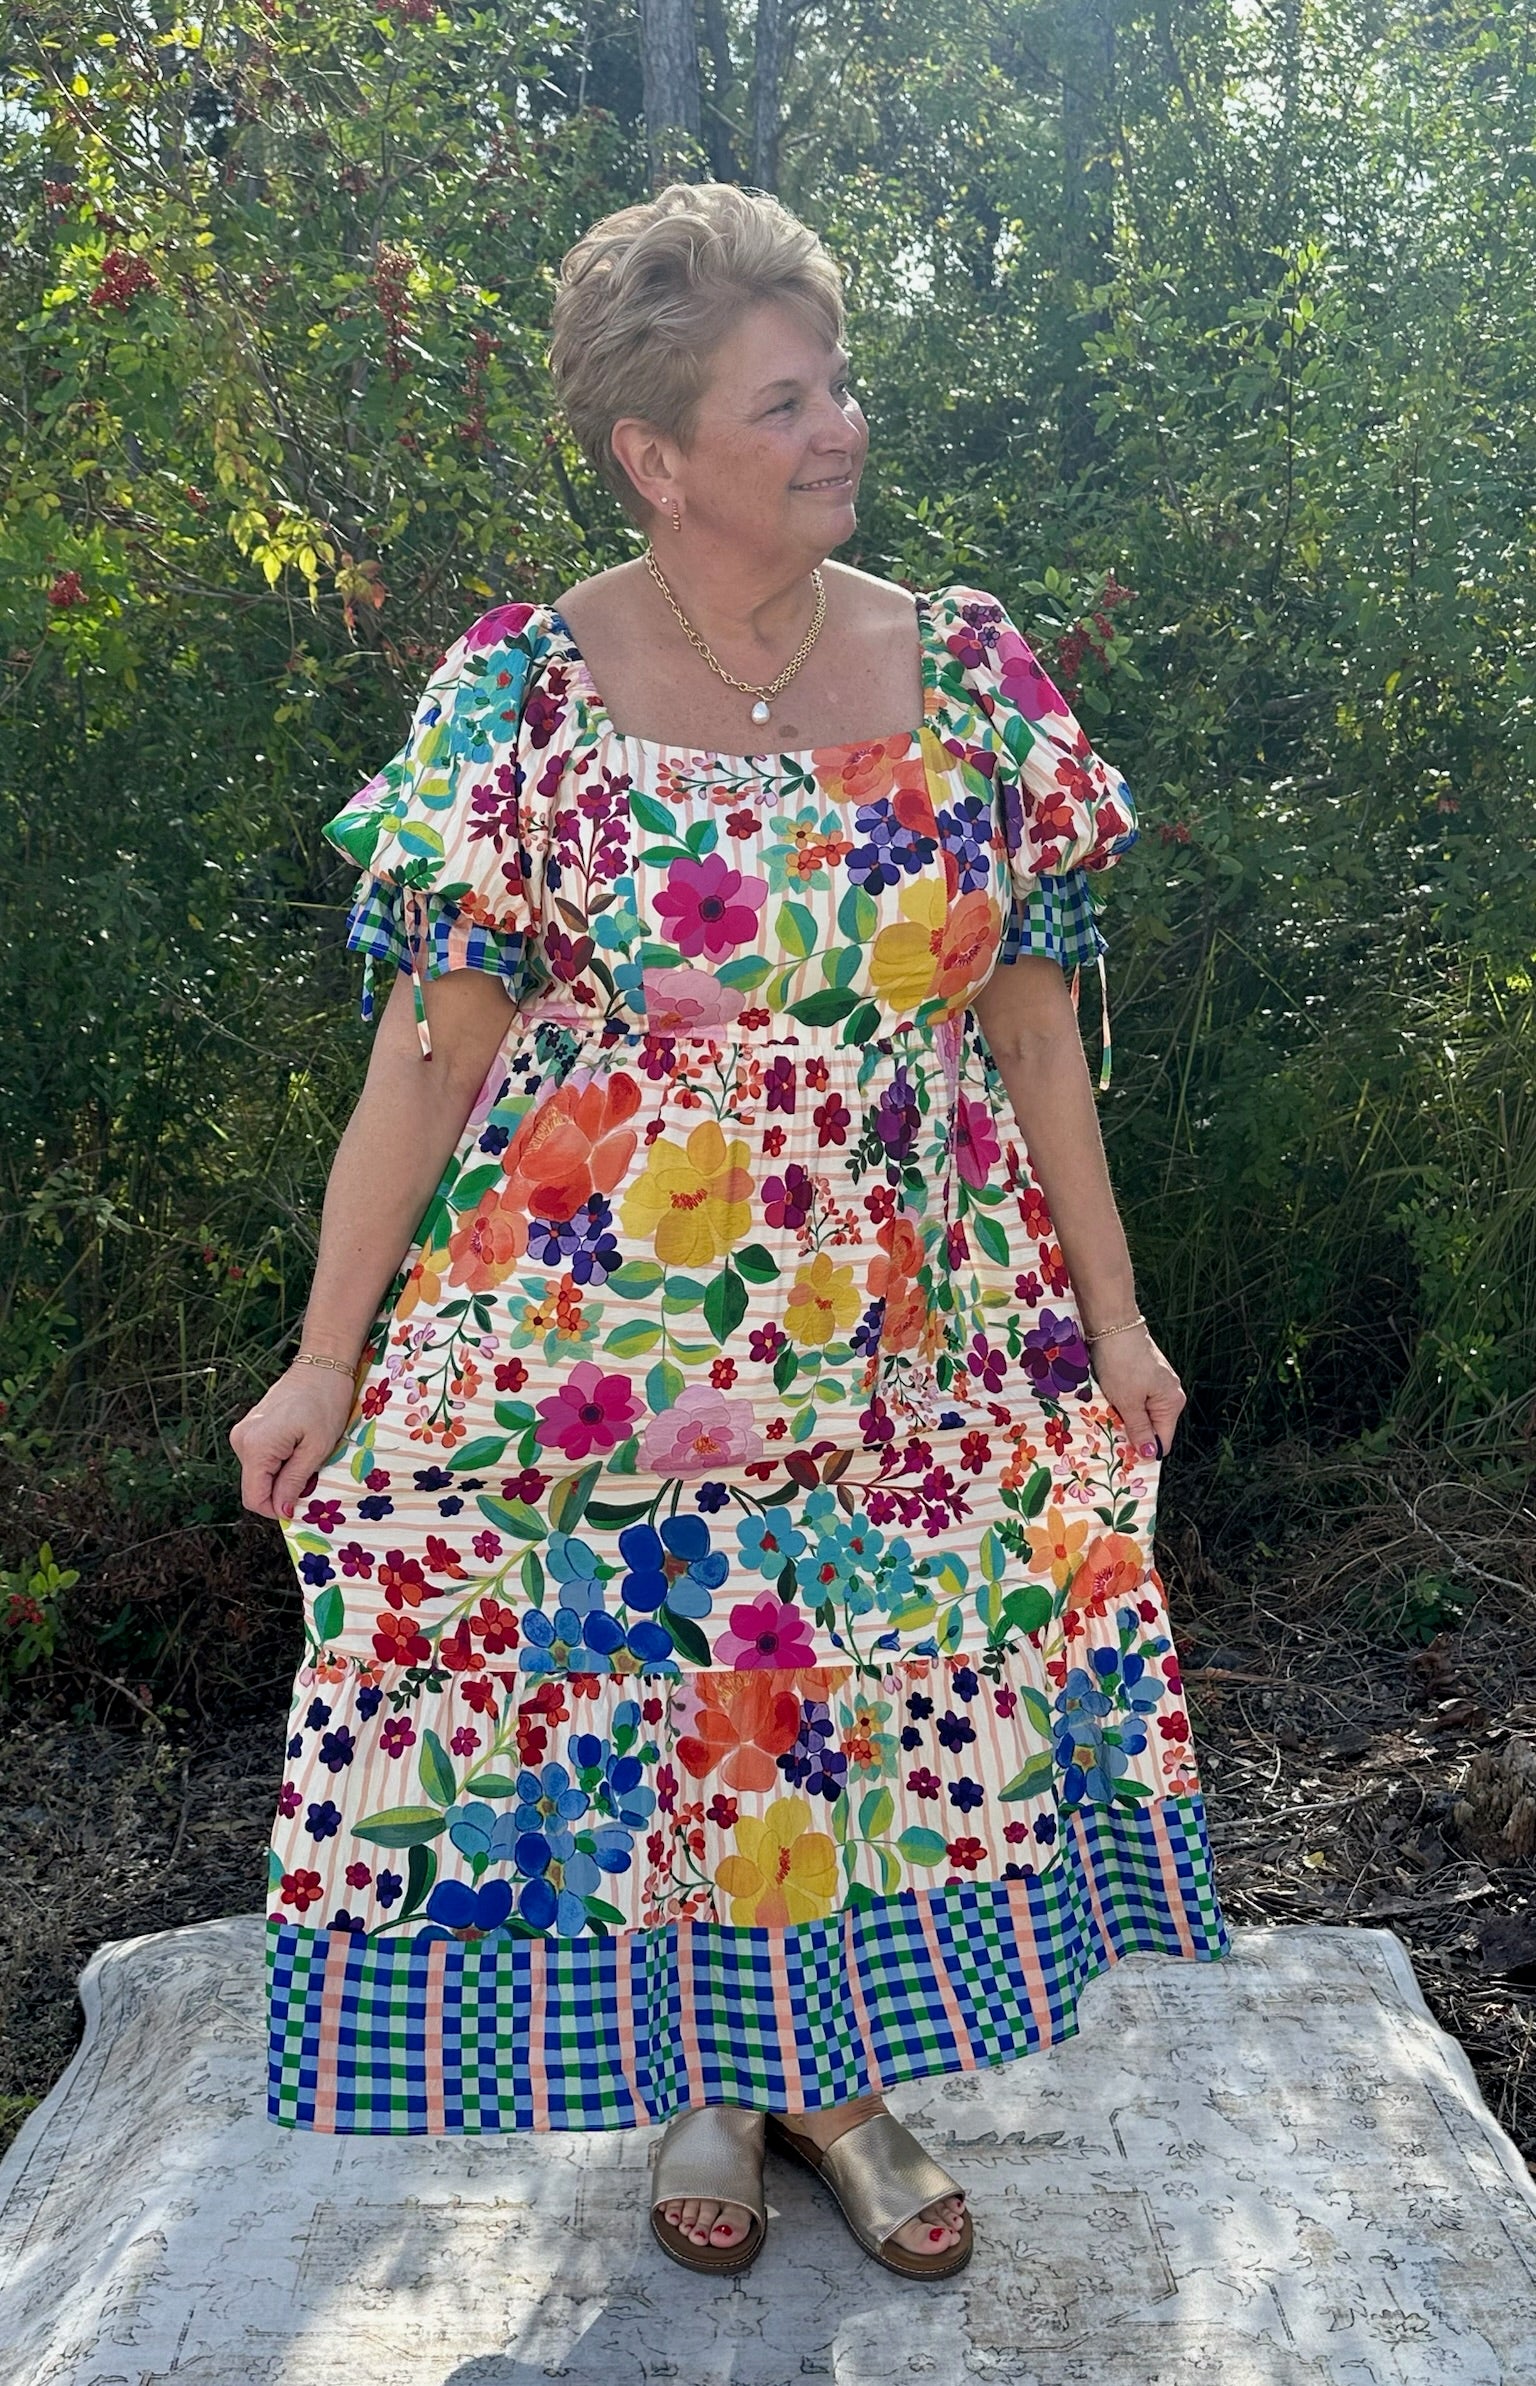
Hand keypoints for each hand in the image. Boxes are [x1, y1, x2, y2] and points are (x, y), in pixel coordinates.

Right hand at [230, 1363, 357, 1519]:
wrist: (322, 1366)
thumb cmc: (325, 1403)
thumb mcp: (317, 1448)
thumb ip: (295, 1481)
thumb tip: (283, 1511)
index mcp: (255, 1447)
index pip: (254, 1498)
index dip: (277, 1509)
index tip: (302, 1503)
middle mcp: (241, 1441)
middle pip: (256, 1486)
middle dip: (282, 1490)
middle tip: (312, 1474)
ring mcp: (243, 1433)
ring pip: (259, 1473)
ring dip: (282, 1475)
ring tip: (307, 1454)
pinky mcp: (250, 1428)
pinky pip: (261, 1458)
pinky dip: (279, 1461)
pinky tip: (299, 1445)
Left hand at [1087, 1326, 1184, 1460]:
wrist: (1114, 1325)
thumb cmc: (1122, 1364)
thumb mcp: (1128, 1402)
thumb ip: (1139, 1430)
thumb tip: (1150, 1455)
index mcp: (1172, 1403)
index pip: (1163, 1441)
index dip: (1143, 1451)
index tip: (1122, 1457)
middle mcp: (1170, 1394)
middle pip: (1152, 1428)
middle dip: (1131, 1434)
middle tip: (1109, 1436)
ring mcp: (1158, 1383)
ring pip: (1141, 1413)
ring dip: (1124, 1418)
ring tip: (1105, 1416)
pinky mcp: (1144, 1374)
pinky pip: (1136, 1399)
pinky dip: (1122, 1403)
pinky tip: (1108, 1401)